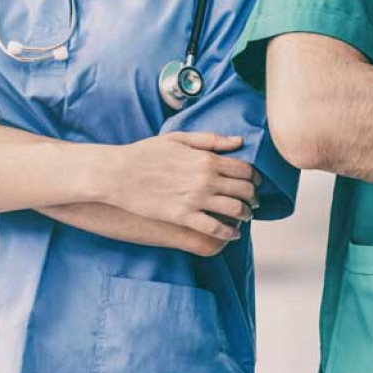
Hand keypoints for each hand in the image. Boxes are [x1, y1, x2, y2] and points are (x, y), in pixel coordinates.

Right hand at [105, 132, 262, 245]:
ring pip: (235, 210)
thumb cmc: (144, 153)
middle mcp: (206, 179)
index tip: (255, 184)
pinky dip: (229, 233)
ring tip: (244, 217)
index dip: (255, 178)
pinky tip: (232, 234)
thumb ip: (210, 140)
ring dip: (245, 215)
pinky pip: (215, 228)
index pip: (245, 169)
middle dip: (253, 198)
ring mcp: (195, 199)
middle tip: (253, 203)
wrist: (118, 174)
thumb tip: (238, 142)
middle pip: (245, 190)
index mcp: (206, 158)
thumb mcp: (178, 139)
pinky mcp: (183, 216)